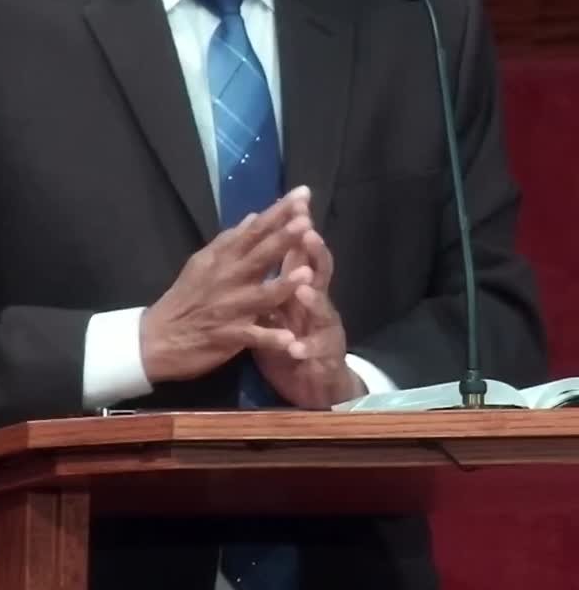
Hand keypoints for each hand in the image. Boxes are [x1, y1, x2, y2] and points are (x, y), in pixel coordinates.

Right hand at [139, 188, 313, 384]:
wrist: (156, 338)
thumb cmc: (185, 297)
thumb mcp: (202, 263)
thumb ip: (229, 241)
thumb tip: (253, 216)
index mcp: (223, 258)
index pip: (254, 229)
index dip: (278, 212)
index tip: (302, 194)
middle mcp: (227, 278)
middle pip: (260, 255)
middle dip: (283, 238)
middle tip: (306, 220)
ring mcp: (229, 308)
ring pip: (261, 295)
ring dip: (284, 285)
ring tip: (307, 274)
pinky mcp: (227, 336)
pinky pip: (252, 336)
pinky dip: (270, 338)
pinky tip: (290, 339)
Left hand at [253, 228, 363, 407]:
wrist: (316, 385)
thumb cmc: (294, 340)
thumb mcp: (282, 308)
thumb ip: (275, 278)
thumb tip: (263, 243)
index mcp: (305, 290)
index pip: (304, 254)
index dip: (300, 230)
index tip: (296, 205)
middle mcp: (319, 306)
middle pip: (320, 274)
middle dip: (314, 254)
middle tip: (308, 234)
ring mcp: (325, 331)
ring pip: (323, 311)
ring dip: (313, 300)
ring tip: (302, 289)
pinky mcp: (325, 359)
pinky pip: (316, 353)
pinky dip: (304, 348)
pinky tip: (295, 347)